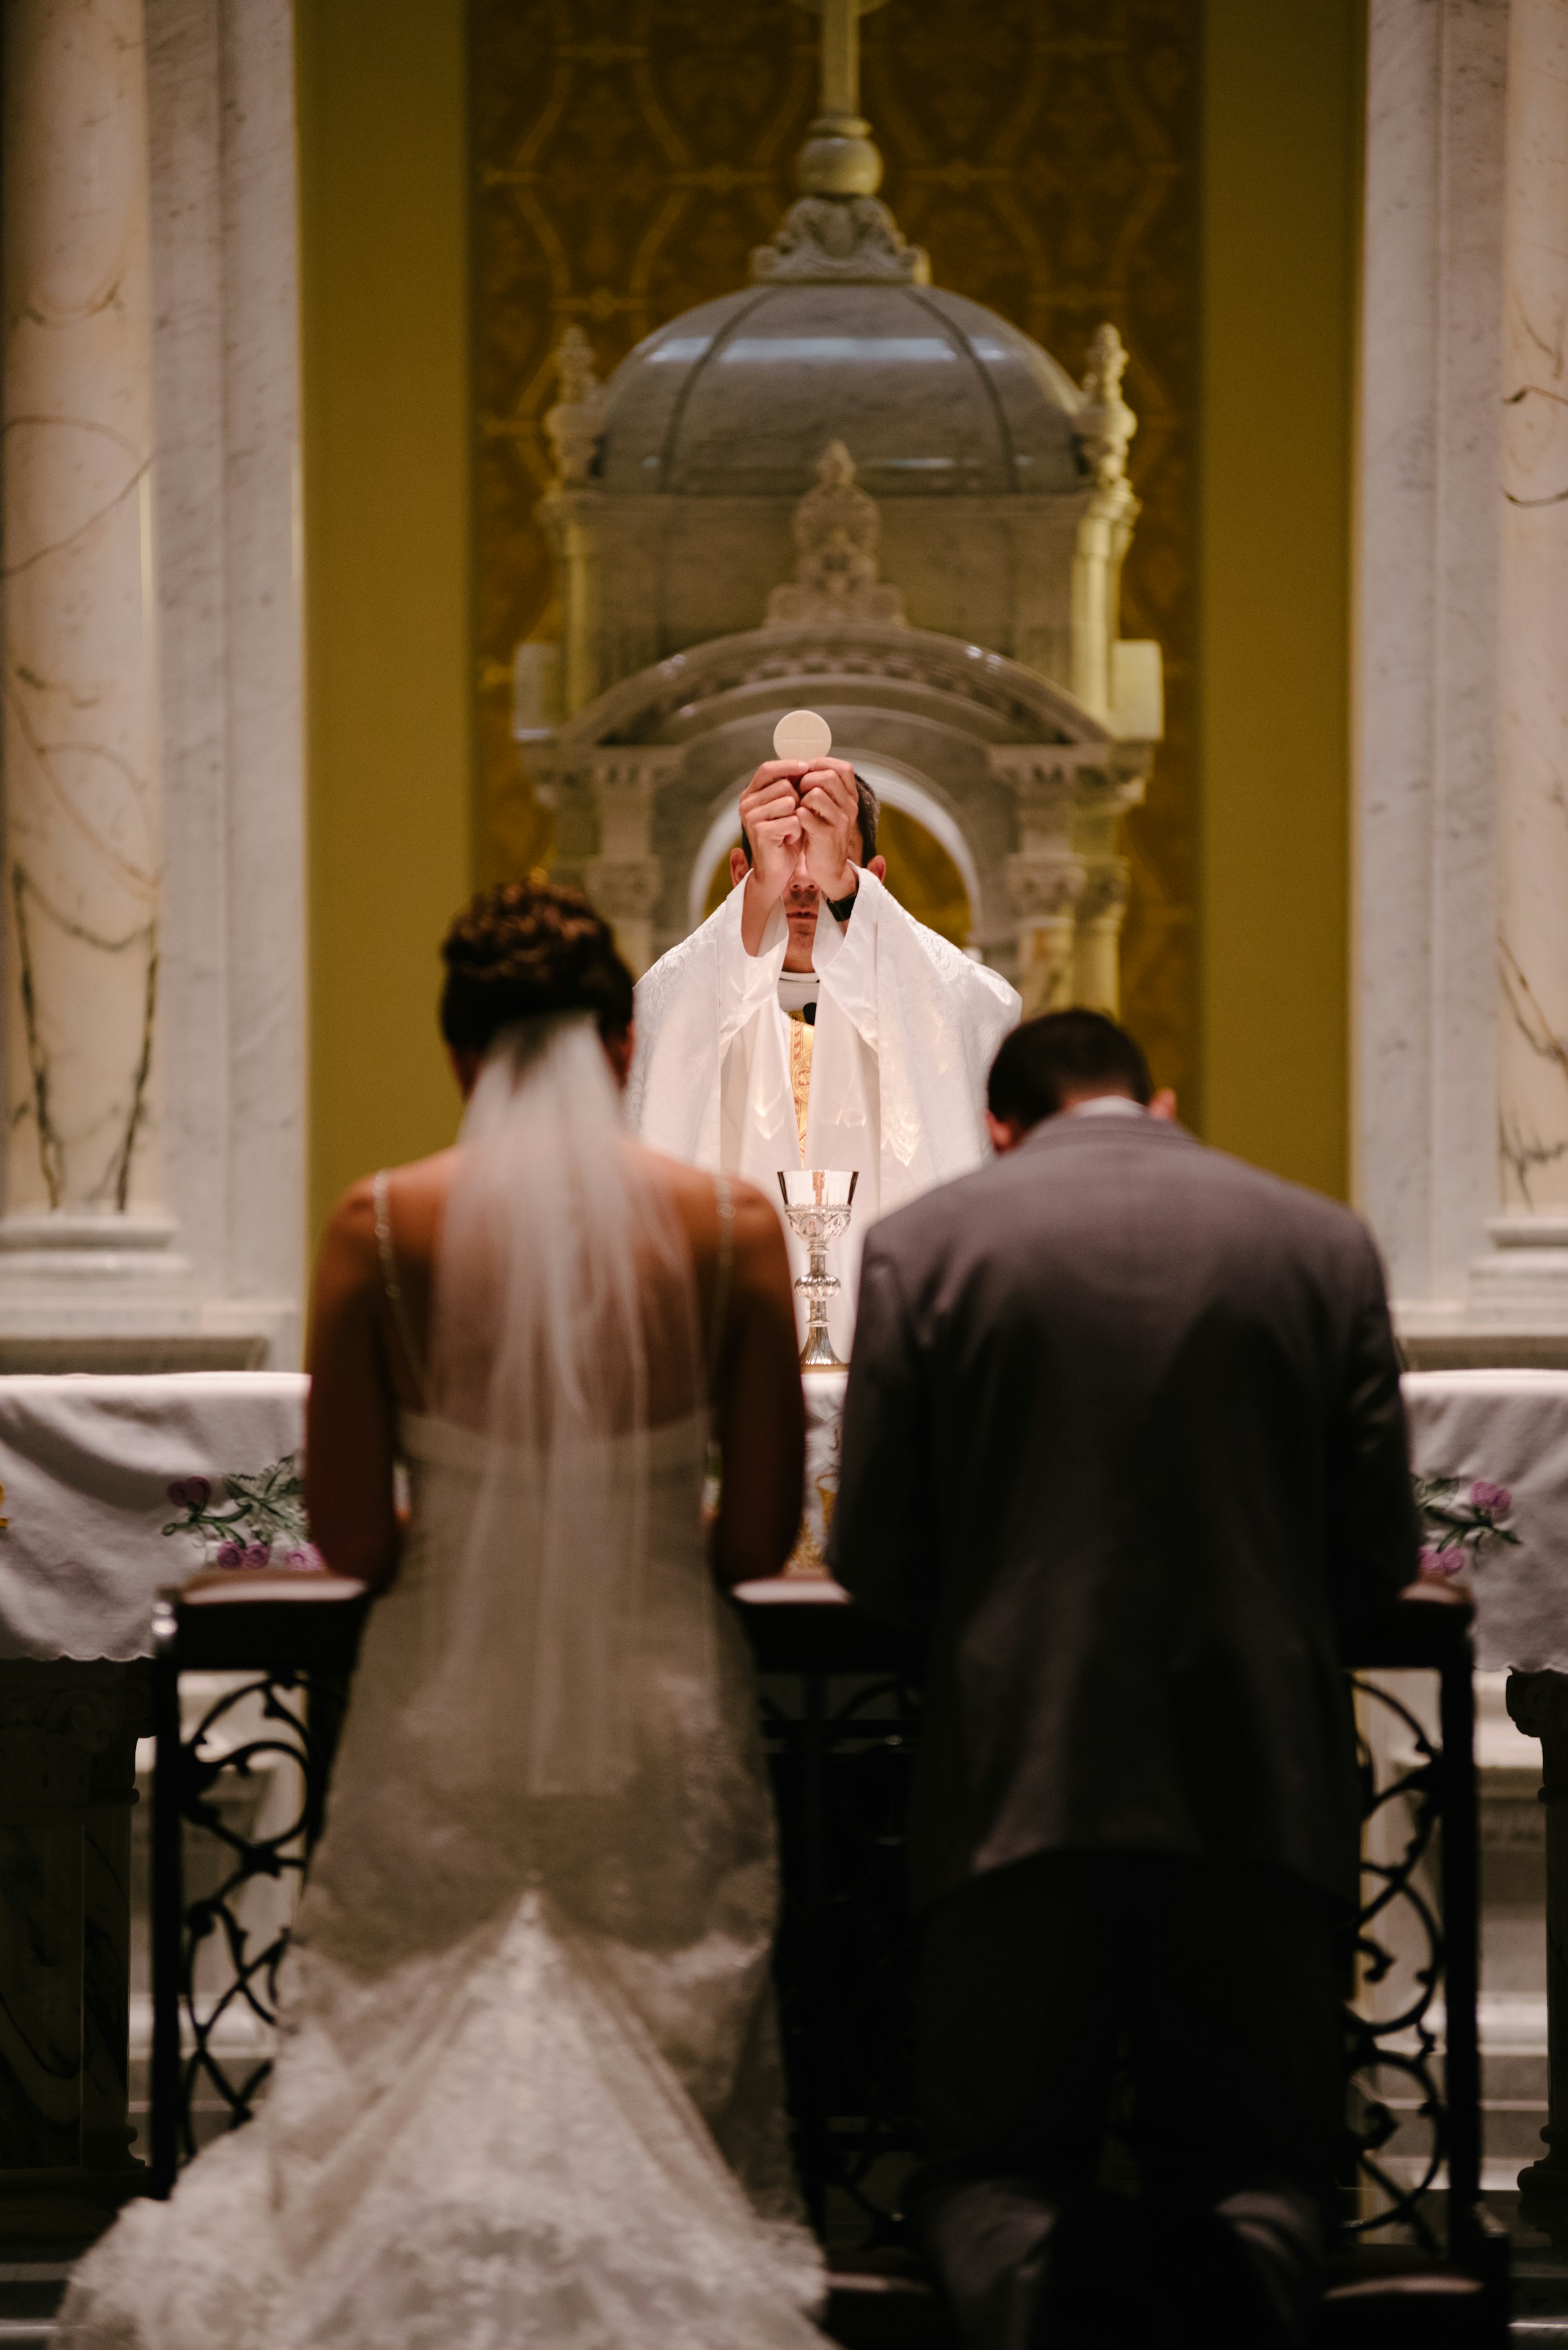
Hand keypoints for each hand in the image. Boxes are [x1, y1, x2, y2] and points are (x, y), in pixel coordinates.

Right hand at [737, 760, 804, 909]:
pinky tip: (789, 839)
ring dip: (798, 817)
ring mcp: (751, 817)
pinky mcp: (761, 832)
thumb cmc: (784, 837)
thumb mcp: (787, 808)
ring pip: (789, 802)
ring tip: (790, 830)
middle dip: (797, 800)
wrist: (776, 871)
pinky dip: (797, 831)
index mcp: (750, 794)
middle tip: (793, 818)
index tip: (807, 767)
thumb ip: (791, 788)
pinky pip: (792, 820)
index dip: (787, 765)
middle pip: (784, 785)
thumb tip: (805, 764)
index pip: (767, 769)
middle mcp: (746, 803)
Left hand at [795, 759, 859, 900]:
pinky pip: (805, 815)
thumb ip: (820, 789)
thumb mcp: (827, 809)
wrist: (829, 869)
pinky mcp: (827, 836)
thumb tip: (800, 767)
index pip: (843, 768)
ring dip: (800, 798)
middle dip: (807, 780)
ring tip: (799, 809)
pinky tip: (796, 823)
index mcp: (850, 798)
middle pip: (828, 776)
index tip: (807, 772)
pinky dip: (795, 816)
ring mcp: (840, 822)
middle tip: (799, 792)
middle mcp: (849, 808)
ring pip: (816, 794)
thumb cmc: (822, 834)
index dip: (822, 764)